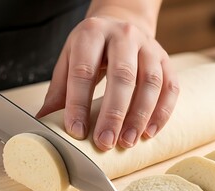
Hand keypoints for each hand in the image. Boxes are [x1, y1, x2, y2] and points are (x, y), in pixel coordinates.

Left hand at [37, 16, 178, 150]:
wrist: (121, 23)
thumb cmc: (91, 49)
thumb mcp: (69, 60)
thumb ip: (59, 91)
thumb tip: (43, 122)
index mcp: (91, 34)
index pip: (84, 71)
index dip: (79, 104)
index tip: (77, 132)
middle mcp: (123, 35)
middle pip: (122, 76)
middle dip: (114, 113)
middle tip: (105, 142)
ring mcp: (148, 46)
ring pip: (150, 82)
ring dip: (140, 116)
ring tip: (127, 142)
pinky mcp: (166, 59)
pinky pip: (170, 86)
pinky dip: (162, 112)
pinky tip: (149, 132)